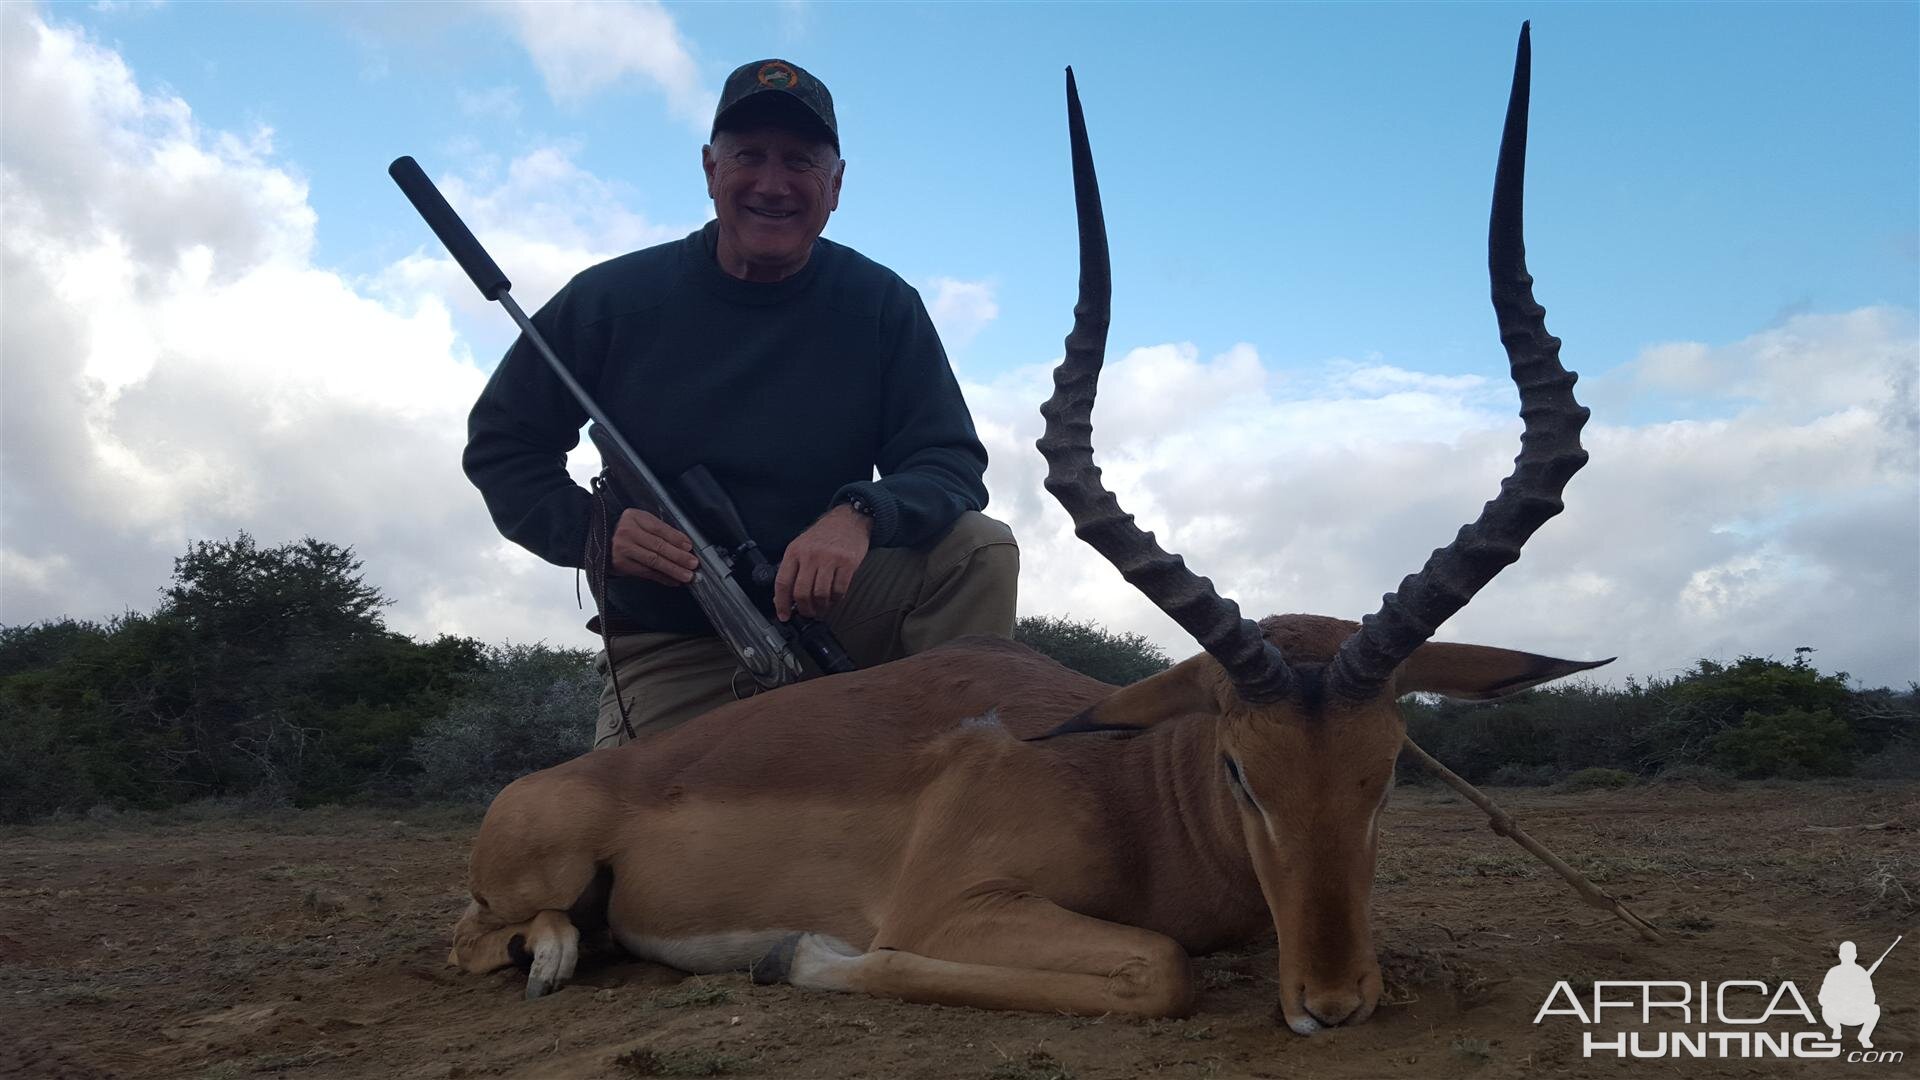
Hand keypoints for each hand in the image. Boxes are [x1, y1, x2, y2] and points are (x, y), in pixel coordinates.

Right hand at [610, 509, 698, 585]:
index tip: (689, 547)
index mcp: (633, 517)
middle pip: (658, 546)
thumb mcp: (640, 522)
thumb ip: (660, 530)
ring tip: (686, 575)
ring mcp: (623, 549)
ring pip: (653, 561)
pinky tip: (673, 580)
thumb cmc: (626, 531)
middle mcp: (627, 532)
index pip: (659, 529)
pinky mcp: (622, 564)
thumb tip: (684, 544)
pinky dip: (662, 577)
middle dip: (678, 556)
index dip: (676, 539)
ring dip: (673, 569)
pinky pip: (646, 572)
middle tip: (692, 563)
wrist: (601, 542)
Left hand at [774, 504, 871, 620]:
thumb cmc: (824, 535)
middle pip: (802, 592)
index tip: (784, 615)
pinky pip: (839, 590)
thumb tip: (784, 597)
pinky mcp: (847, 563)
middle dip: (804, 609)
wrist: (849, 520)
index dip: (781, 603)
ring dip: (821, 607)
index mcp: (794, 551)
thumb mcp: (801, 545)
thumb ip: (793, 569)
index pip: (783, 582)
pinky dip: (836, 599)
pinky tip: (834, 598)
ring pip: (820, 594)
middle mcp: (810, 555)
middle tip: (807, 613)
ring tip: (822, 608)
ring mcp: (829, 559)